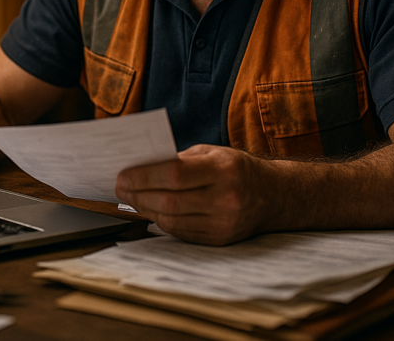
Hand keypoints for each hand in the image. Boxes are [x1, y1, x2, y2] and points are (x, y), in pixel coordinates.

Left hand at [115, 144, 267, 244]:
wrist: (273, 196)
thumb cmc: (236, 168)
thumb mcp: (212, 153)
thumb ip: (179, 160)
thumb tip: (139, 168)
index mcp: (224, 169)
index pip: (175, 175)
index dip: (144, 177)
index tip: (122, 176)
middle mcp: (226, 197)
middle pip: (170, 201)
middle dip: (138, 195)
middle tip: (120, 188)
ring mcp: (224, 222)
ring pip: (172, 220)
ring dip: (146, 210)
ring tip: (132, 199)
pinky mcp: (220, 239)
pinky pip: (181, 232)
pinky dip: (162, 221)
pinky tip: (153, 210)